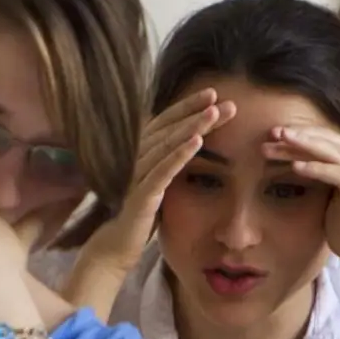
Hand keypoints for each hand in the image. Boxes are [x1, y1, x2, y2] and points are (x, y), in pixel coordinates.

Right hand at [76, 88, 231, 266]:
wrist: (118, 245)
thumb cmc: (141, 213)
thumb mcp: (159, 182)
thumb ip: (170, 162)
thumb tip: (194, 143)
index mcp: (142, 153)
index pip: (167, 122)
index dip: (188, 106)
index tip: (214, 93)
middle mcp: (137, 158)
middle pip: (170, 128)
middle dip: (196, 111)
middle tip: (221, 97)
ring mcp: (138, 175)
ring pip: (167, 144)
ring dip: (192, 127)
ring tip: (214, 112)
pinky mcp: (142, 195)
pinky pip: (163, 171)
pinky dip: (180, 155)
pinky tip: (198, 142)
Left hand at [262, 125, 339, 281]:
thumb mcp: (336, 201)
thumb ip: (330, 178)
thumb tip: (321, 159)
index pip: (330, 142)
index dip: (302, 136)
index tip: (272, 136)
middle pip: (331, 143)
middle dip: (300, 136)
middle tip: (272, 131)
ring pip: (335, 154)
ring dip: (305, 146)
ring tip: (280, 141)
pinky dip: (319, 169)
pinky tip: (297, 167)